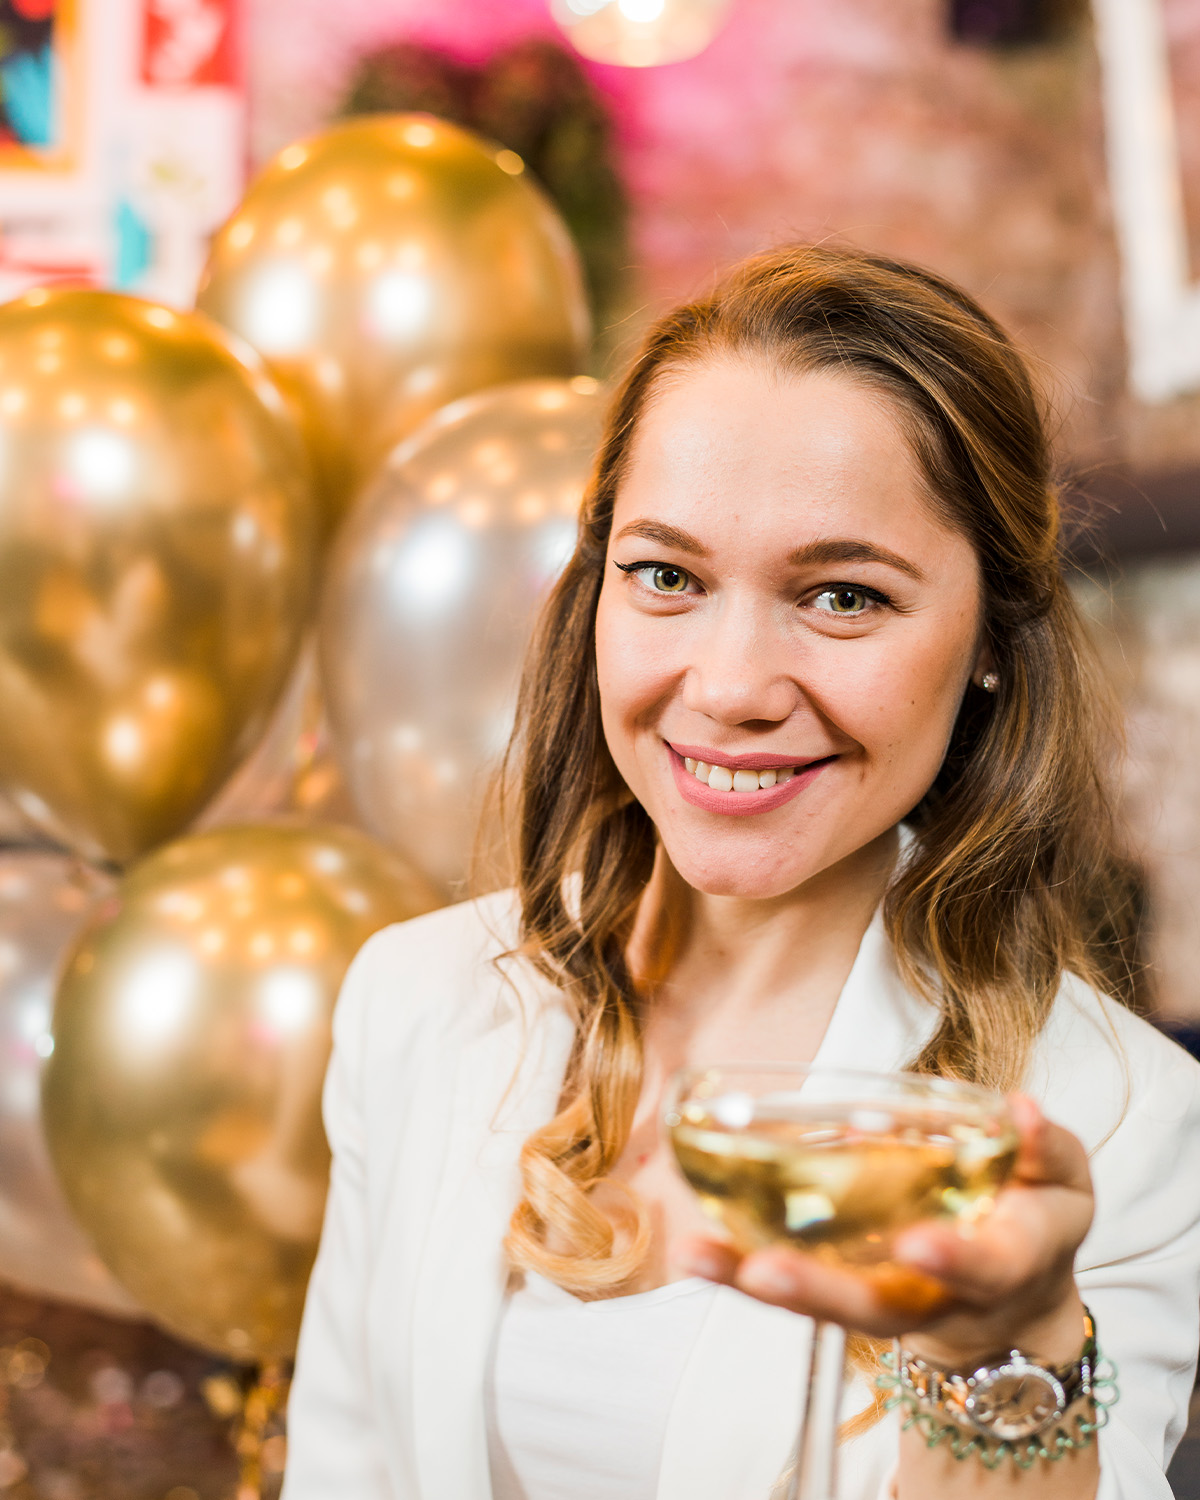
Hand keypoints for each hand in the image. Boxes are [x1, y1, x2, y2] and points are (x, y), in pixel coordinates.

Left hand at [672, 1094, 1094, 1367]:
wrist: (1013, 1300)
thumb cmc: (1032, 1220)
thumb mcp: (1061, 1184)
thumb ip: (1045, 1149)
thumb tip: (1021, 1109)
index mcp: (1005, 1265)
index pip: (986, 1267)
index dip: (954, 1258)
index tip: (917, 1245)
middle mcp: (937, 1299)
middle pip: (880, 1307)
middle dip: (824, 1290)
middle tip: (769, 1271)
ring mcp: (884, 1304)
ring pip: (820, 1306)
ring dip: (759, 1283)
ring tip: (701, 1255)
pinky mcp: (844, 1291)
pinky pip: (790, 1288)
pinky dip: (739, 1272)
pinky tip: (694, 1247)